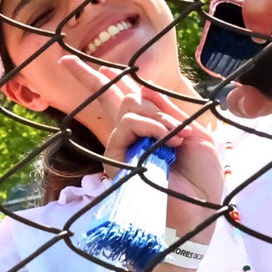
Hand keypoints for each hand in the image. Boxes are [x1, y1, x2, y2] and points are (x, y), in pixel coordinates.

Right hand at [57, 55, 222, 239]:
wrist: (198, 210)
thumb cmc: (201, 180)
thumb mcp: (197, 135)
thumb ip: (169, 111)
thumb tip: (139, 91)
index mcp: (150, 129)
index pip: (122, 98)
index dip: (98, 78)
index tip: (76, 62)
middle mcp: (131, 136)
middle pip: (107, 96)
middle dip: (90, 75)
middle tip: (70, 63)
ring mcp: (121, 147)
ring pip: (128, 105)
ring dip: (158, 114)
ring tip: (176, 135)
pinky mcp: (115, 158)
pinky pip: (129, 124)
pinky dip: (153, 125)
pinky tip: (168, 138)